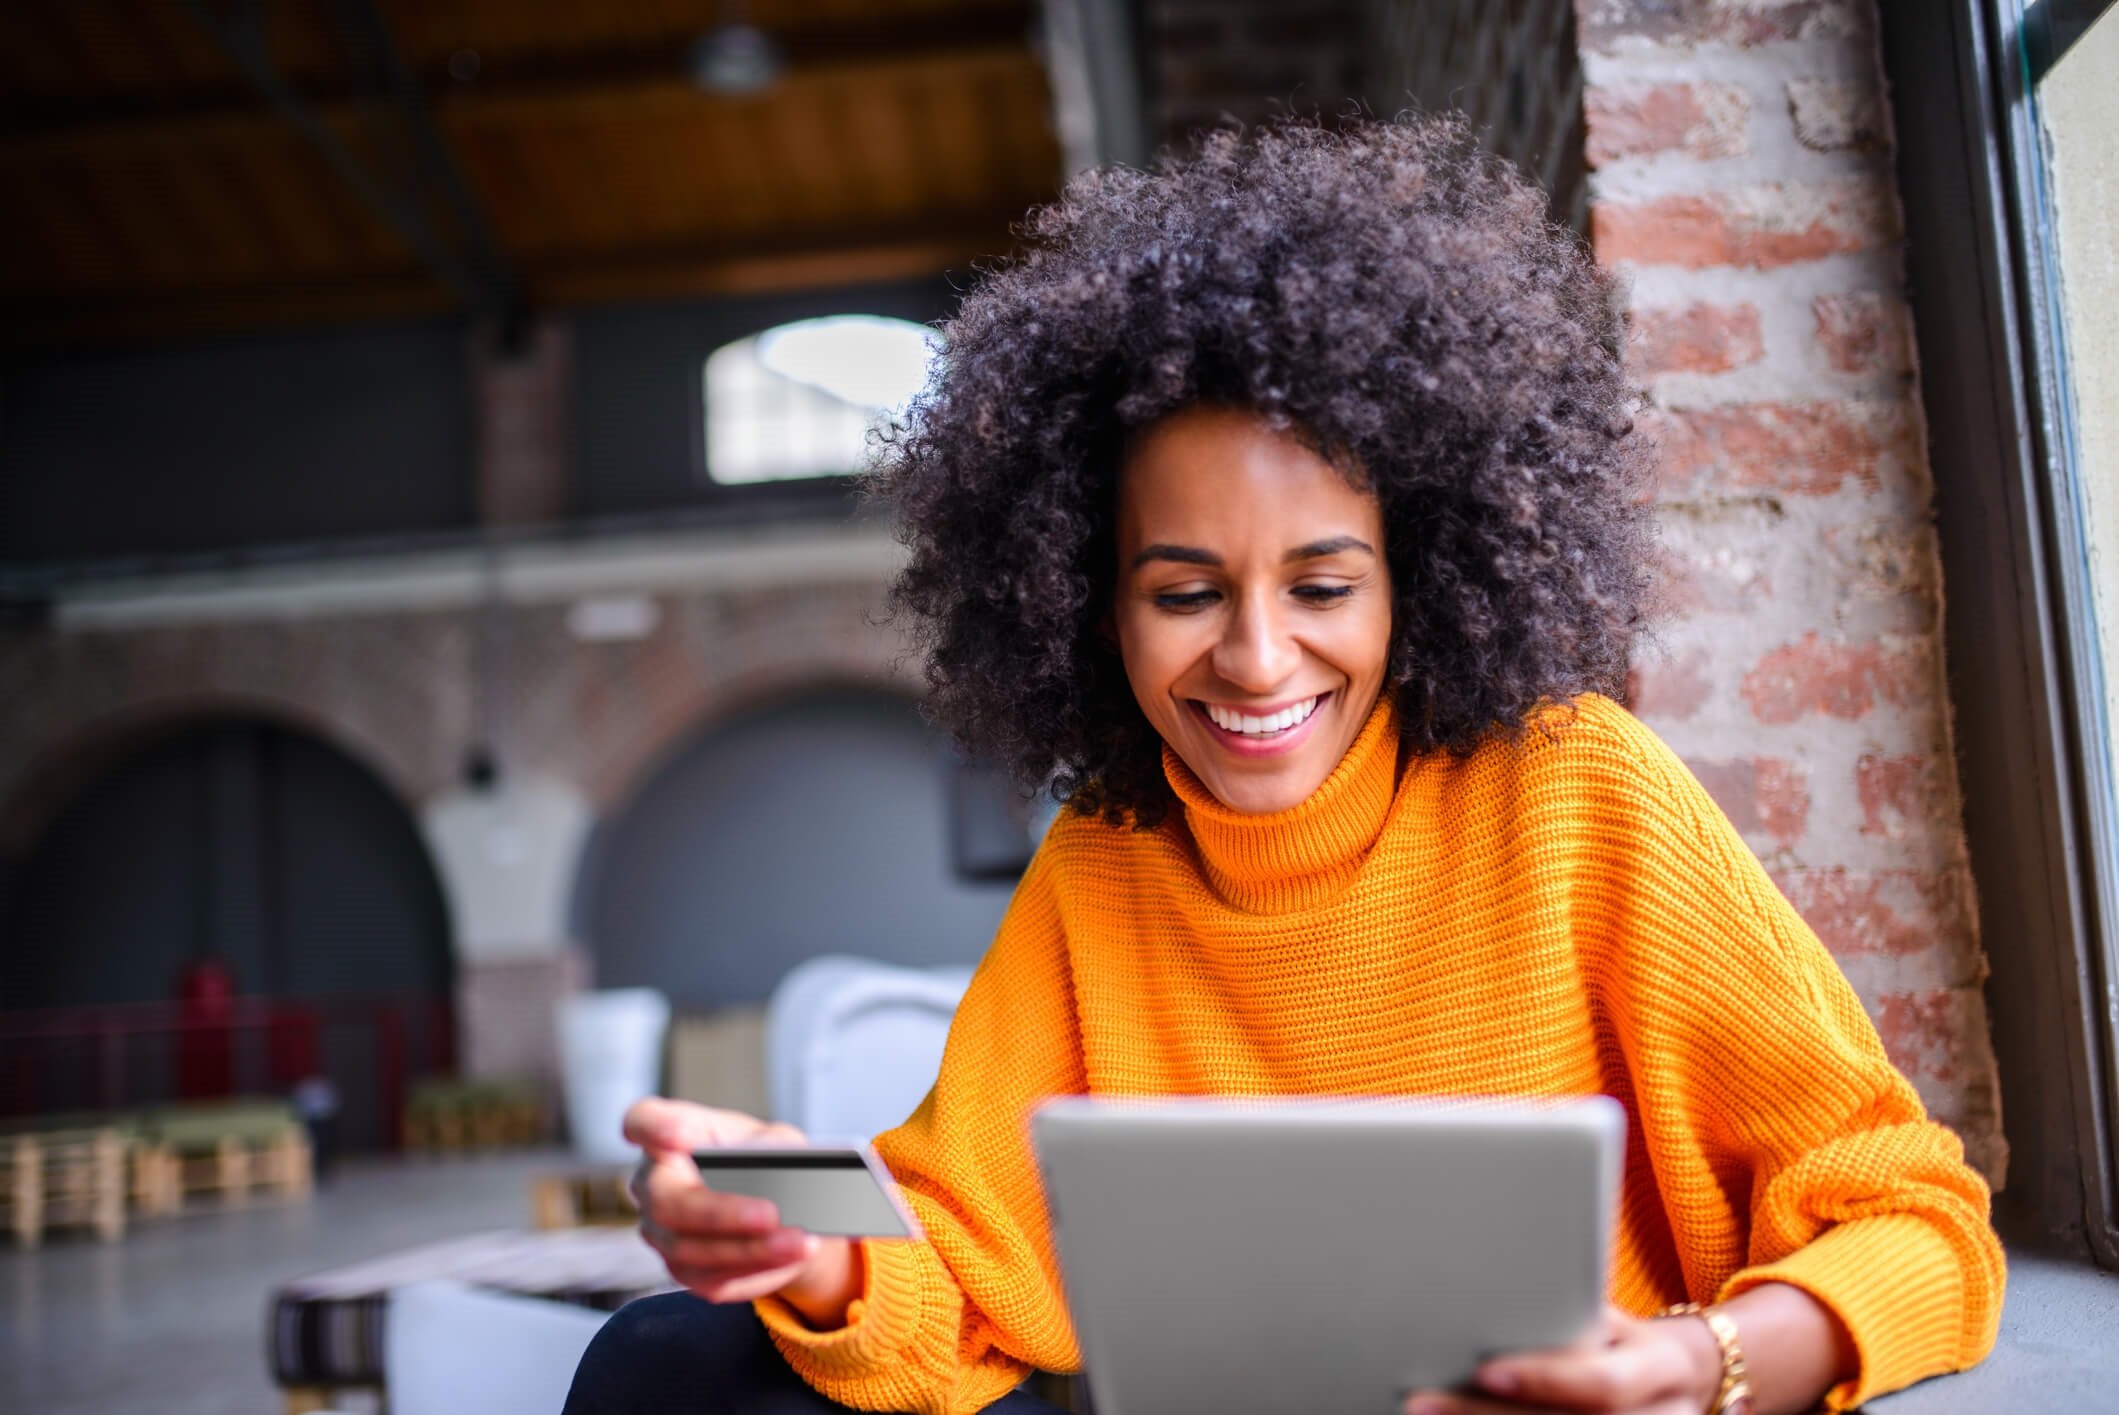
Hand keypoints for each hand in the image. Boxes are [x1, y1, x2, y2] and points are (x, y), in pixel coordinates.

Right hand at [623, 1097, 859, 1316]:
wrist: (778, 1209)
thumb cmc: (764, 1161)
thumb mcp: (777, 1141)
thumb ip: (774, 1148)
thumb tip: (781, 1170)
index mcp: (669, 1135)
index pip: (643, 1122)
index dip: (654, 1129)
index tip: (679, 1134)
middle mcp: (653, 1184)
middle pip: (665, 1202)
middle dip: (721, 1213)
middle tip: (771, 1214)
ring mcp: (661, 1233)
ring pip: (690, 1251)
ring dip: (750, 1250)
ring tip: (800, 1243)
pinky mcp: (683, 1270)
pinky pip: (713, 1279)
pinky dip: (757, 1270)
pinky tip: (792, 1259)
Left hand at [1403, 1305, 1720, 1414]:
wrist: (1677, 1380)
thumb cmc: (1622, 1338)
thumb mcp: (1611, 1318)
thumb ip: (1567, 1315)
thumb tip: (1483, 1297)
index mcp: (1661, 1367)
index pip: (1603, 1383)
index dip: (1543, 1380)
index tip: (1484, 1371)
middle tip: (1421, 1403)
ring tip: (1427, 1412)